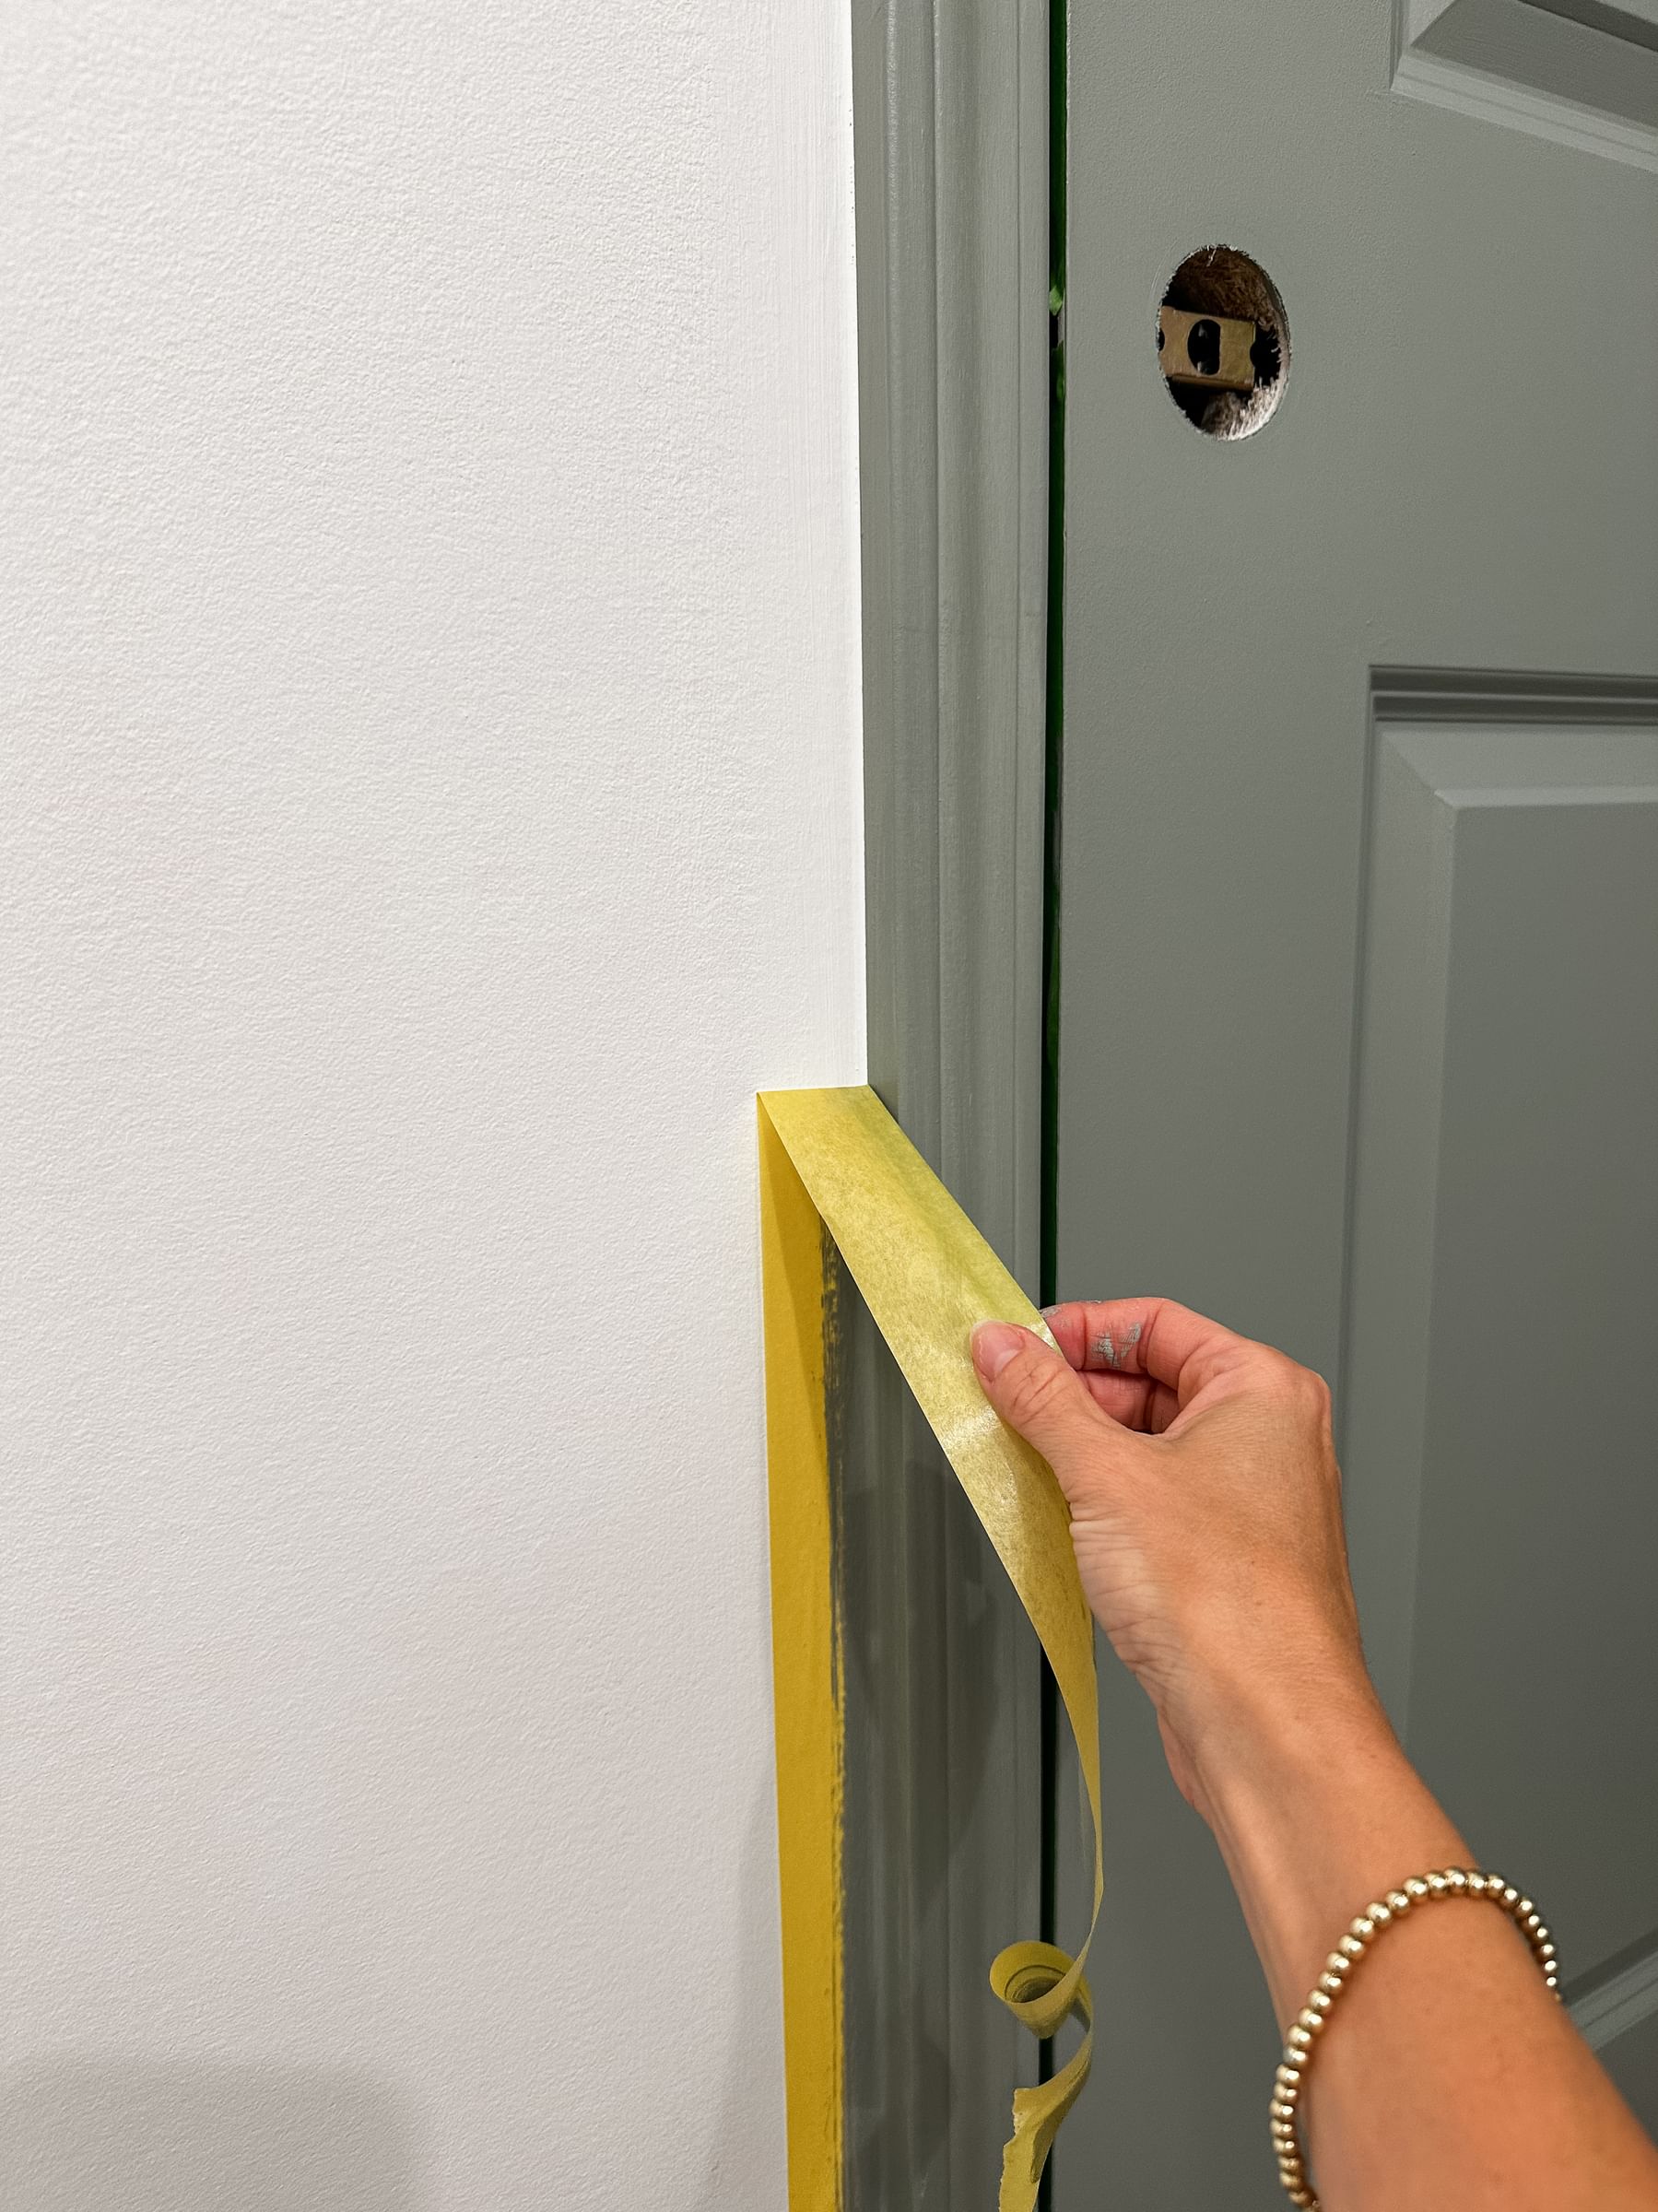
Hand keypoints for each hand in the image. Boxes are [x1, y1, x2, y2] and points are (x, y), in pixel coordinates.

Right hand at [972, 1299, 1386, 1822]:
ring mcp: (1253, 1504)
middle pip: (1150, 1382)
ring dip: (1083, 1456)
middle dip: (1072, 1397)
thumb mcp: (1105, 1475)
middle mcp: (1270, 1439)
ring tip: (1027, 1469)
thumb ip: (1043, 1401)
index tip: (1015, 1349)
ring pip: (1149, 1449)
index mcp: (1263, 1389)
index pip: (1153, 1322)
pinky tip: (1061, 1526)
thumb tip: (1004, 1349)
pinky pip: (1155, 1506)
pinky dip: (1104, 1507)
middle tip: (1006, 1407)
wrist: (1266, 1724)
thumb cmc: (1228, 1603)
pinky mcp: (1227, 1563)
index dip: (1076, 1331)